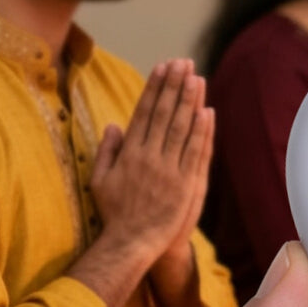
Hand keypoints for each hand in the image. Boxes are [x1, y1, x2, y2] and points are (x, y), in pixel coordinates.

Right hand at [86, 60, 212, 306]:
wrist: (133, 244)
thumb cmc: (115, 213)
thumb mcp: (100, 180)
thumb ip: (107, 150)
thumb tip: (114, 124)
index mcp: (129, 152)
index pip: (144, 111)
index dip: (155, 87)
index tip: (162, 67)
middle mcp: (150, 157)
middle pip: (165, 114)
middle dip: (175, 86)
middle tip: (183, 62)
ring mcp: (170, 171)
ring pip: (182, 129)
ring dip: (190, 101)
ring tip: (197, 78)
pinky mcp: (186, 186)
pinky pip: (196, 153)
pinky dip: (202, 132)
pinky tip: (207, 112)